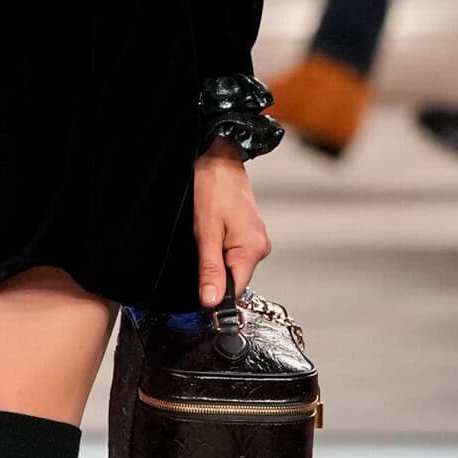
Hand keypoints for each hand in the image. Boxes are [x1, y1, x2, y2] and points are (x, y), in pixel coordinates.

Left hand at [193, 141, 271, 304]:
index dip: (216, 295)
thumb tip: (212, 300)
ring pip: (231, 264)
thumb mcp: (205, 232)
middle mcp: (259, 246)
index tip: (199, 291)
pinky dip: (218, 248)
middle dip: (213, 272)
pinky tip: (210, 232)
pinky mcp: (247, 232)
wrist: (218, 156)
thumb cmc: (212, 186)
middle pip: (234, 278)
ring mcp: (255, 239)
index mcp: (253, 249)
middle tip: (198, 248)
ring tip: (204, 234)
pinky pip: (232, 252)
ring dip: (214, 258)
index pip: (237, 290)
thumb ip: (210, 269)